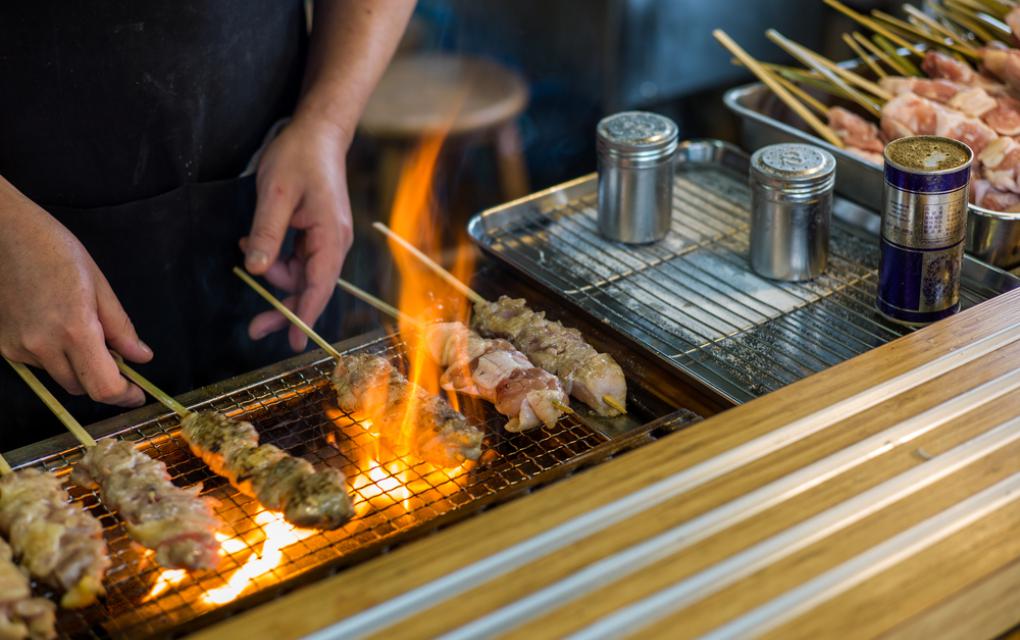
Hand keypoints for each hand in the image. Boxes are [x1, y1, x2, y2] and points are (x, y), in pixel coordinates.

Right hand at [0, 182, 151, 405]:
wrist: (3, 235)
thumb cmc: (55, 250)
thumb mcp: (100, 285)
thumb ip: (121, 328)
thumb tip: (141, 357)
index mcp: (75, 329)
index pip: (104, 387)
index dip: (125, 396)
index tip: (137, 394)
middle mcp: (43, 346)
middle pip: (83, 388)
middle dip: (105, 380)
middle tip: (117, 358)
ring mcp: (19, 348)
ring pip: (61, 378)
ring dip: (79, 367)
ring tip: (82, 331)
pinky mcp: (4, 346)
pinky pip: (39, 366)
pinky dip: (55, 356)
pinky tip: (54, 326)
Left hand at [241, 115, 353, 350]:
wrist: (317, 131)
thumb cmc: (298, 157)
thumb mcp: (276, 193)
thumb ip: (268, 233)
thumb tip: (259, 271)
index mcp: (331, 235)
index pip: (319, 285)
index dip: (305, 315)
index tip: (295, 342)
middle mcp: (334, 242)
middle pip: (311, 287)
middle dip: (284, 307)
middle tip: (254, 329)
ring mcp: (327, 238)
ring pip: (301, 274)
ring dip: (274, 274)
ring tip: (247, 248)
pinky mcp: (317, 233)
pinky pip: (297, 259)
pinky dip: (276, 258)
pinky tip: (255, 243)